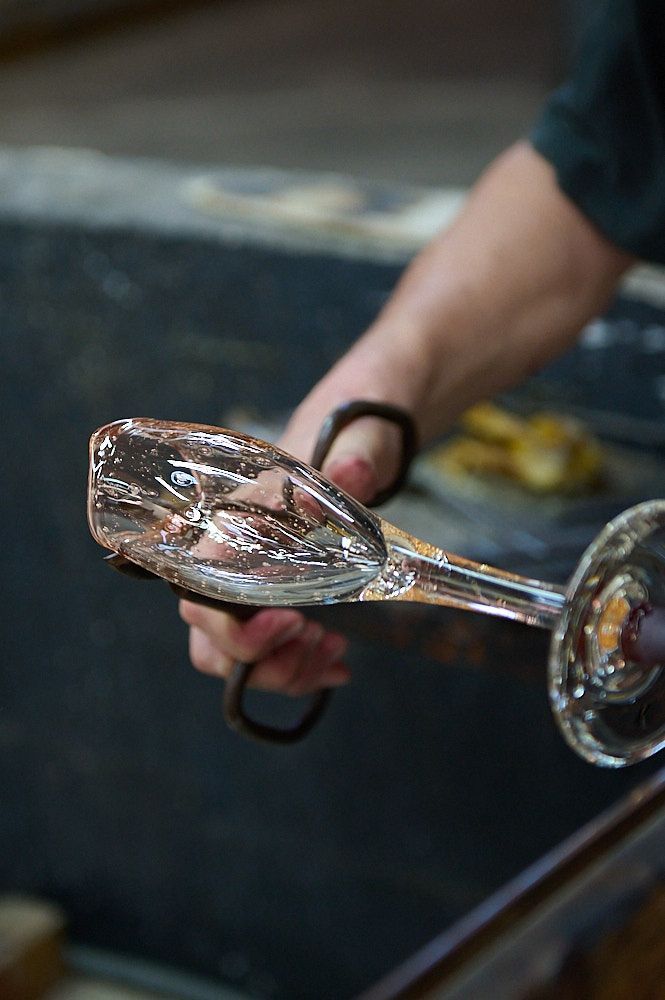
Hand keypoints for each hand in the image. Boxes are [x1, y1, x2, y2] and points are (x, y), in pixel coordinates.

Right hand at [180, 408, 403, 693]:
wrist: (346, 441)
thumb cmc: (338, 441)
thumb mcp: (350, 447)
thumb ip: (351, 462)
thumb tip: (351, 474)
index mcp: (227, 529)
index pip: (201, 601)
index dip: (238, 632)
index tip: (294, 623)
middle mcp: (223, 564)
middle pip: (212, 644)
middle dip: (265, 662)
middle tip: (318, 640)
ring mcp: (242, 589)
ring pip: (234, 660)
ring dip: (284, 671)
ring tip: (333, 648)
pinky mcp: (268, 603)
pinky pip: (264, 659)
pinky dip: (300, 671)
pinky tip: (338, 660)